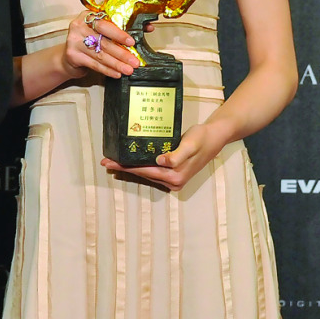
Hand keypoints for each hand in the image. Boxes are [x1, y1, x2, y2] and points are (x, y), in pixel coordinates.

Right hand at [60, 12, 140, 80]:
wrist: (70, 54)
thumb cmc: (89, 40)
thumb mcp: (103, 31)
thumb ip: (122, 28)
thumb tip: (148, 27)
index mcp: (88, 16)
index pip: (105, 24)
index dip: (119, 34)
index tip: (131, 42)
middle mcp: (79, 26)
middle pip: (103, 41)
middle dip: (121, 53)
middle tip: (134, 61)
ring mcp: (74, 40)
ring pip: (100, 54)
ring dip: (116, 64)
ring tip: (128, 69)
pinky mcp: (72, 55)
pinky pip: (94, 64)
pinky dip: (107, 70)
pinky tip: (116, 73)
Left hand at [101, 123, 222, 191]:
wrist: (214, 137)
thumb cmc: (201, 138)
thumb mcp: (190, 144)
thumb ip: (176, 155)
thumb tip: (161, 161)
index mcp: (176, 175)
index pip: (144, 171)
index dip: (125, 167)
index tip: (109, 163)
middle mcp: (174, 181)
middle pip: (143, 174)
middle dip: (124, 168)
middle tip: (105, 162)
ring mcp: (174, 179)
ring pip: (147, 174)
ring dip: (130, 168)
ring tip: (113, 162)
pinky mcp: (174, 173)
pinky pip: (152, 171)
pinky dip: (140, 166)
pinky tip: (130, 161)